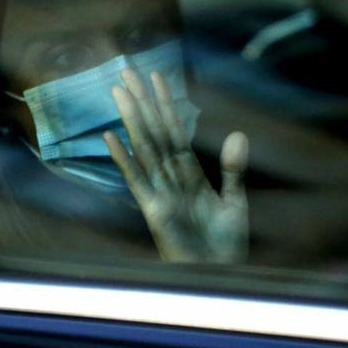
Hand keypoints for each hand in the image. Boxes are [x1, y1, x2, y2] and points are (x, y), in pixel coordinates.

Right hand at [103, 68, 248, 262]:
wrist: (218, 277)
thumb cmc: (223, 245)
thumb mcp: (234, 203)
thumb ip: (232, 170)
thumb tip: (237, 134)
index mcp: (189, 173)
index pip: (175, 130)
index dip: (166, 103)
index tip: (157, 76)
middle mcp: (170, 177)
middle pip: (154, 131)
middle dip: (142, 101)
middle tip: (127, 70)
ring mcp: (159, 192)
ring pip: (144, 147)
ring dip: (131, 119)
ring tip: (119, 92)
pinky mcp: (153, 211)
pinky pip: (136, 180)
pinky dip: (124, 159)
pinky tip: (110, 137)